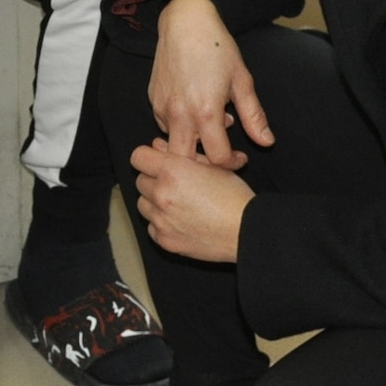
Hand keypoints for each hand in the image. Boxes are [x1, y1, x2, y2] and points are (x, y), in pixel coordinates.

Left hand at [130, 138, 252, 261]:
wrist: (246, 232)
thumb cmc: (234, 197)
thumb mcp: (214, 166)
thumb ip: (183, 153)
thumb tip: (158, 145)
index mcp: (173, 170)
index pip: (138, 157)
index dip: (148, 158)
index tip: (156, 162)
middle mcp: (162, 194)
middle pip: (140, 181)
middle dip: (153, 180)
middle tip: (175, 185)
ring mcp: (161, 219)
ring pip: (142, 204)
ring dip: (154, 202)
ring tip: (178, 204)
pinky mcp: (164, 240)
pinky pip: (151, 227)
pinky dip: (161, 223)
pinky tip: (181, 221)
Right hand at [148, 0, 270, 169]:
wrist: (186, 23)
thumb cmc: (217, 49)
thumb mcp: (242, 81)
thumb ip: (253, 116)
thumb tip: (267, 143)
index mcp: (205, 112)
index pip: (217, 158)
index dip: (231, 163)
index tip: (240, 156)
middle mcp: (180, 115)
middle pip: (185, 162)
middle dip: (204, 164)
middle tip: (220, 153)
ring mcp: (163, 108)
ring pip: (172, 145)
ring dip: (191, 144)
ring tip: (209, 125)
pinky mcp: (153, 101)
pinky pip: (164, 126)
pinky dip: (179, 127)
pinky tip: (193, 111)